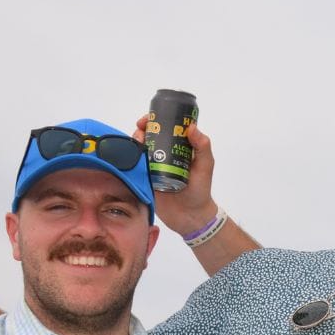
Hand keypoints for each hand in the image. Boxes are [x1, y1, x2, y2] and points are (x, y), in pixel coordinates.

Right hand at [134, 115, 217, 235]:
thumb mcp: (205, 166)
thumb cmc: (200, 191)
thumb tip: (192, 127)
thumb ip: (202, 147)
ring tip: (138, 144)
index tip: (150, 118)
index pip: (166, 128)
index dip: (157, 119)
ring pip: (139, 148)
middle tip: (141, 131)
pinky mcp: (144, 178)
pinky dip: (129, 158)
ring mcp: (153, 166)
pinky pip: (133, 165)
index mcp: (179, 148)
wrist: (189, 217)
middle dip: (143, 129)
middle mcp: (164, 155)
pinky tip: (129, 156)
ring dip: (135, 142)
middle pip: (150, 135)